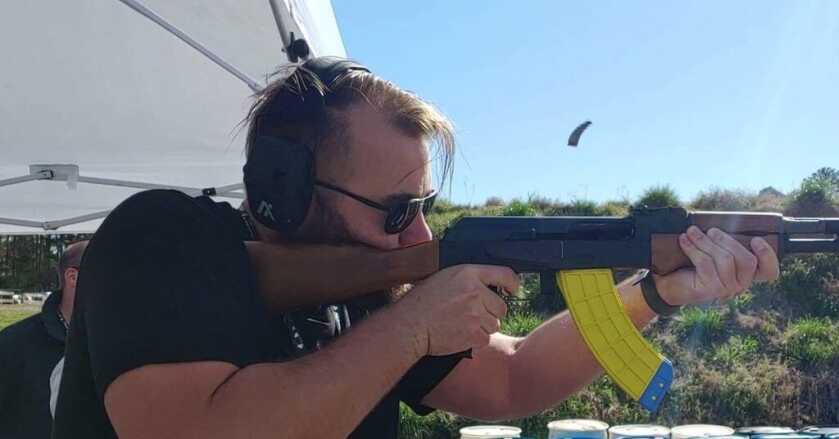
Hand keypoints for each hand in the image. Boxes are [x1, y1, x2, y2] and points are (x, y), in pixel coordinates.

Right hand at [394, 265, 519, 356]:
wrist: (410, 325)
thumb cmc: (421, 302)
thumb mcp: (444, 278)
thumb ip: (468, 280)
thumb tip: (488, 288)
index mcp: (468, 274)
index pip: (504, 274)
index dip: (513, 283)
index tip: (513, 290)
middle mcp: (475, 292)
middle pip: (501, 307)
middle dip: (491, 312)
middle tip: (472, 315)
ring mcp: (475, 314)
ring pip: (494, 325)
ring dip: (483, 327)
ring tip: (462, 325)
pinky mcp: (474, 334)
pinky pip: (485, 339)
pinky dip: (475, 341)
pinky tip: (459, 335)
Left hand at [654, 226, 779, 305]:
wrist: (668, 284)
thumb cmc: (693, 265)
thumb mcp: (712, 252)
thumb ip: (724, 243)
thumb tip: (724, 220)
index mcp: (745, 275)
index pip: (769, 272)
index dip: (768, 256)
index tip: (756, 239)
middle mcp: (739, 285)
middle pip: (747, 260)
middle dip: (728, 241)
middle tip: (711, 231)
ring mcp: (725, 289)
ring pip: (725, 260)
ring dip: (706, 241)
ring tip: (691, 232)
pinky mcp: (709, 289)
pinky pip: (705, 264)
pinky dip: (693, 248)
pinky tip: (684, 240)